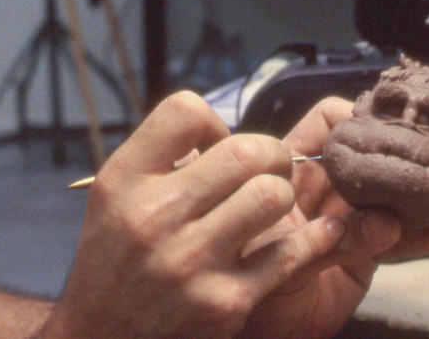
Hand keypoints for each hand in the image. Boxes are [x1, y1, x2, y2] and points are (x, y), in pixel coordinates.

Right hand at [42, 92, 352, 338]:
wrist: (103, 336)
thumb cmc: (118, 255)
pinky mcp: (225, 302)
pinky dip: (315, 238)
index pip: (184, 112)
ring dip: (282, 195)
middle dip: (270, 154)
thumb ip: (163, 156)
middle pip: (244, 151)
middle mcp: (153, 218)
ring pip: (272, 196)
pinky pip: (291, 253)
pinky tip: (324, 230)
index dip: (213, 122)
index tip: (216, 145)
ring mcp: (191, 262)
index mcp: (124, 180)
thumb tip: (227, 133)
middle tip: (268, 168)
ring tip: (271, 204)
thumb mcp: (117, 193)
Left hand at [237, 97, 428, 338]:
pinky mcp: (363, 254)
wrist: (259, 332)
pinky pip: (395, 241)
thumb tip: (384, 223)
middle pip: (364, 156)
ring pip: (386, 196)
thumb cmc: (243, 281)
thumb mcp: (275, 250)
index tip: (384, 128)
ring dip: (413, 196)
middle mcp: (321, 188)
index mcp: (288, 170)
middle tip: (424, 156)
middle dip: (394, 153)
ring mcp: (345, 220)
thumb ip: (327, 238)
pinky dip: (419, 237)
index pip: (324, 125)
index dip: (352, 120)